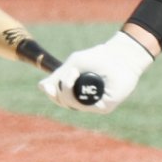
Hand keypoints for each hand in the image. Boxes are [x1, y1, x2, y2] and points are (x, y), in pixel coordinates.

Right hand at [39, 30, 154, 113]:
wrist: (121, 54)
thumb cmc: (99, 58)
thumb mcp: (74, 64)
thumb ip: (58, 76)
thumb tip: (40, 87)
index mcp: (80, 91)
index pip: (61, 98)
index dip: (52, 93)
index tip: (46, 84)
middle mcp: (87, 100)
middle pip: (63, 103)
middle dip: (58, 91)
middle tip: (67, 73)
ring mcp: (96, 105)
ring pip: (71, 105)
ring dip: (66, 89)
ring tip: (72, 72)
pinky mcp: (105, 107)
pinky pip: (83, 106)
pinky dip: (75, 93)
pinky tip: (74, 77)